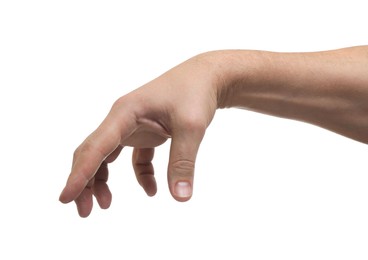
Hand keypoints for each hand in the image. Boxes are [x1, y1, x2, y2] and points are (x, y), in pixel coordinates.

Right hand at [59, 53, 219, 216]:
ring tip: (105, 205)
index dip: (79, 174)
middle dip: (84, 181)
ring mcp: (133, 125)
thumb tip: (181, 197)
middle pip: (93, 152)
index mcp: (125, 113)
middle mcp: (122, 119)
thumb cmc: (195, 93)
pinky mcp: (146, 132)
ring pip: (107, 155)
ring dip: (102, 179)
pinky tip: (152, 189)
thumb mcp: (191, 127)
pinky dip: (140, 174)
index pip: (96, 146)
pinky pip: (135, 157)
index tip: (65, 198)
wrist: (207, 77)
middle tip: (84, 212)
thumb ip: (183, 162)